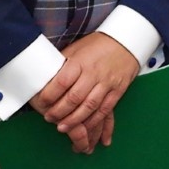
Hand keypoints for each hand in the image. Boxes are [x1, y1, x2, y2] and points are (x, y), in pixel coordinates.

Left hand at [31, 32, 139, 152]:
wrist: (127, 41)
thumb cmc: (98, 45)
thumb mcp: (76, 49)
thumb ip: (62, 64)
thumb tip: (44, 77)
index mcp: (80, 62)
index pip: (61, 82)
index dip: (49, 95)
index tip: (41, 102)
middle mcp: (94, 73)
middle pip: (74, 98)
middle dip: (59, 112)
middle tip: (49, 118)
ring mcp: (107, 83)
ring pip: (89, 107)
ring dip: (74, 120)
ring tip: (62, 127)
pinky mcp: (118, 90)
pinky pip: (105, 109)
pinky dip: (94, 121)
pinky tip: (84, 127)